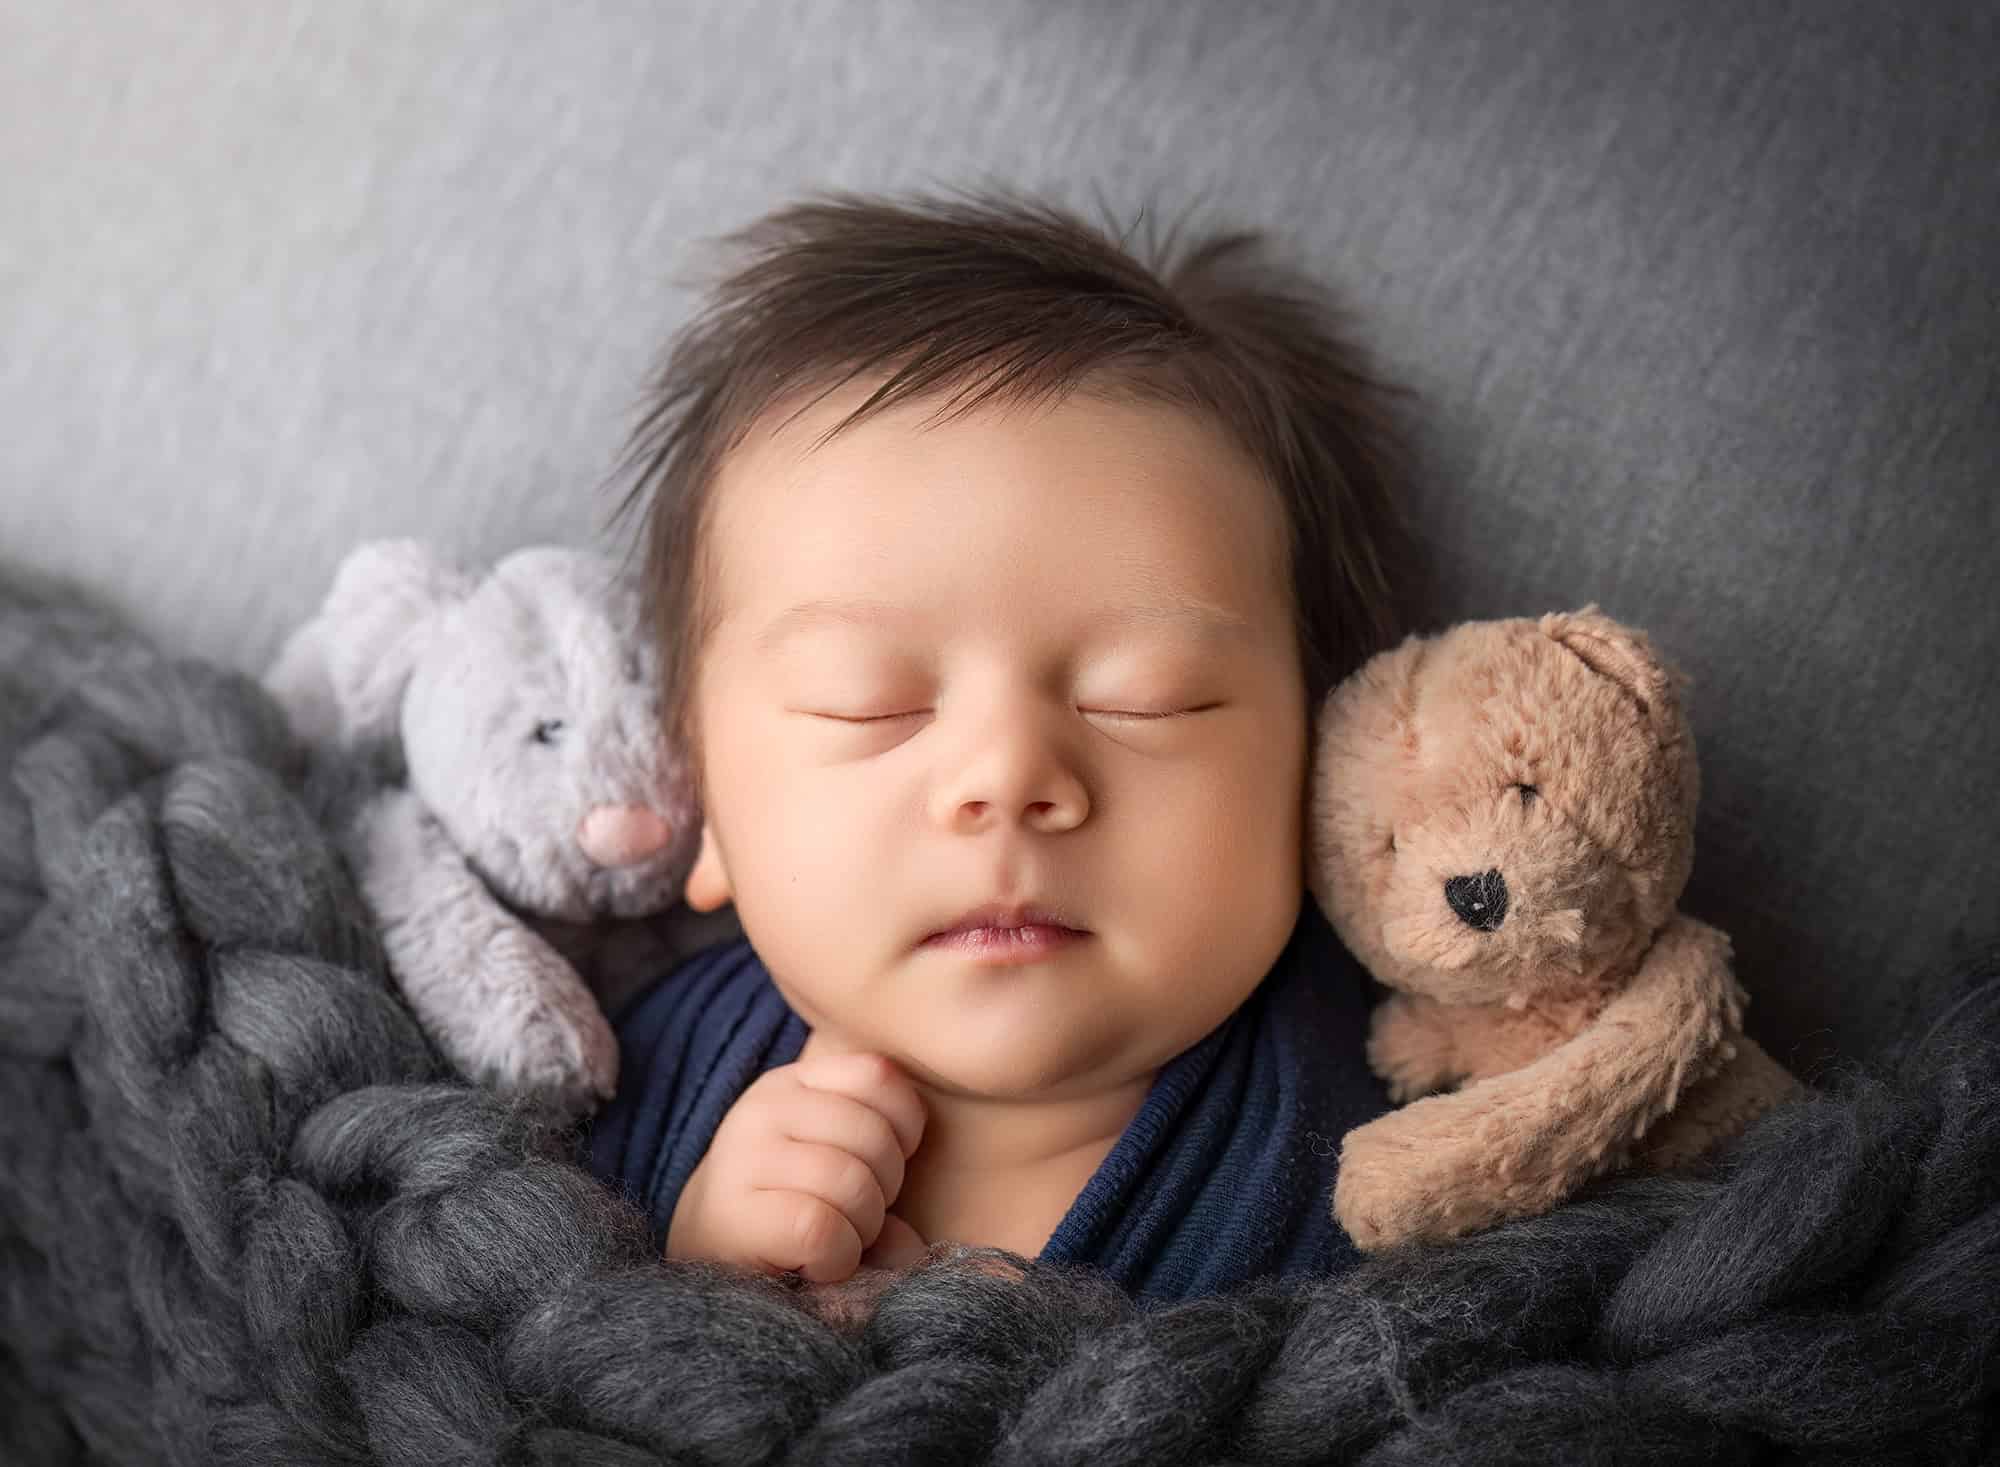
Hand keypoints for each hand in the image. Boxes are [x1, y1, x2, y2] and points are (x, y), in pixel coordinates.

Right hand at [668, 1050, 930, 1282]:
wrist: (706, 1262)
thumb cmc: (791, 1212)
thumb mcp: (835, 1163)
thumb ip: (885, 1157)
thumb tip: (918, 1226)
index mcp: (795, 1084)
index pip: (879, 1077)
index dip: (903, 1129)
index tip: (881, 1168)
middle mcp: (764, 1109)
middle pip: (873, 1135)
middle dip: (884, 1189)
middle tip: (856, 1219)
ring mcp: (743, 1157)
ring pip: (850, 1181)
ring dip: (863, 1228)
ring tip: (837, 1242)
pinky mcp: (734, 1214)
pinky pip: (821, 1227)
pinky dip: (838, 1257)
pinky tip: (819, 1265)